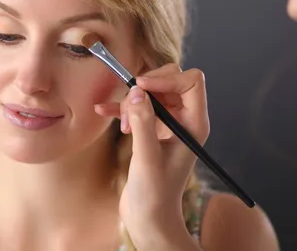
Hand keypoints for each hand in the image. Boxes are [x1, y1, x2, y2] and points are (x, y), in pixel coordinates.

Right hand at [94, 64, 208, 249]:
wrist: (149, 217)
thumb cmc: (155, 195)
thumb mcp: (147, 158)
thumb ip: (143, 122)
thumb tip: (137, 92)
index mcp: (194, 124)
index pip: (191, 82)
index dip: (166, 78)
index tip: (141, 87)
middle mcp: (184, 120)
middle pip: (170, 81)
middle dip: (145, 89)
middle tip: (129, 107)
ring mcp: (167, 124)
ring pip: (151, 93)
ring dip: (131, 102)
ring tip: (122, 125)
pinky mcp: (151, 130)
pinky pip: (138, 107)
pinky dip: (121, 108)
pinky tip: (103, 111)